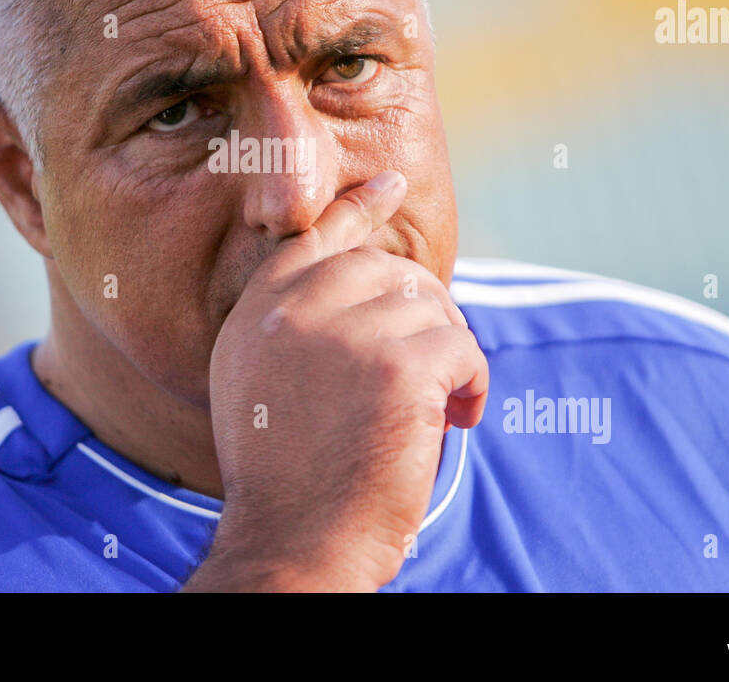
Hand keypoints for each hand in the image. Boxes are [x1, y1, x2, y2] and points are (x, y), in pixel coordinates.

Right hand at [183, 171, 487, 591]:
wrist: (295, 544)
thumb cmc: (286, 480)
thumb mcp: (259, 386)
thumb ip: (291, 327)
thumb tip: (366, 283)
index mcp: (256, 313)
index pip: (314, 237)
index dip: (359, 208)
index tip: (393, 184)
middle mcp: (293, 310)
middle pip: (387, 270)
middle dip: (422, 314)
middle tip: (433, 367)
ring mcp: (345, 332)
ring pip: (431, 307)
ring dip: (447, 355)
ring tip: (440, 406)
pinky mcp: (398, 366)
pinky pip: (463, 347)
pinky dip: (472, 385)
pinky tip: (458, 420)